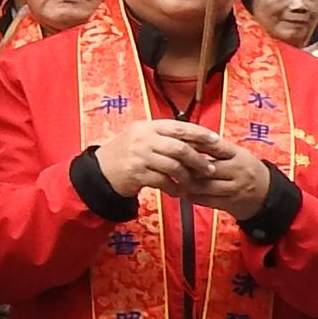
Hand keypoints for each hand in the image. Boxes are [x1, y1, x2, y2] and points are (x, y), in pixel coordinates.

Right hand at [94, 119, 215, 201]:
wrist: (101, 171)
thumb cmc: (127, 153)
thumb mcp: (143, 137)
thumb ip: (165, 137)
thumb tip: (197, 140)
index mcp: (148, 126)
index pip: (180, 127)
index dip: (201, 134)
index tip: (216, 141)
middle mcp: (144, 138)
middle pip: (179, 148)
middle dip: (198, 159)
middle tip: (209, 169)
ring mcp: (139, 156)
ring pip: (173, 166)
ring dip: (187, 176)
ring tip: (193, 183)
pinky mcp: (136, 173)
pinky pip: (163, 181)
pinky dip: (174, 188)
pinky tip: (178, 192)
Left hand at [177, 133, 280, 223]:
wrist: (268, 194)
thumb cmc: (246, 169)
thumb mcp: (236, 154)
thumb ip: (216, 149)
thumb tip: (188, 140)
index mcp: (238, 154)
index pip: (214, 146)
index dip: (195, 145)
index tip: (179, 144)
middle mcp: (238, 170)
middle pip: (207, 168)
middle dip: (189, 167)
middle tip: (173, 165)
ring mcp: (235, 188)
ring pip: (206, 186)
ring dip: (188, 184)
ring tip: (177, 180)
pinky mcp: (231, 203)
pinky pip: (208, 200)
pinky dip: (194, 197)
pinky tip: (185, 193)